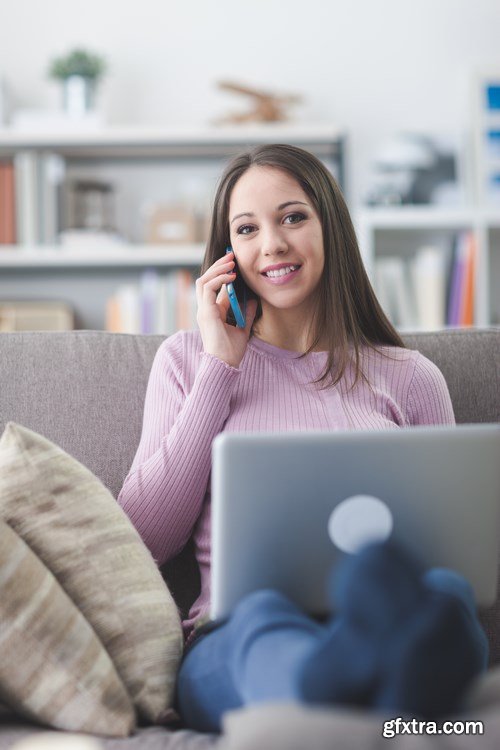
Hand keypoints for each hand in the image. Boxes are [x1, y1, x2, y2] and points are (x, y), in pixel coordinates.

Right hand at [195, 251, 257, 368]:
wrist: (224, 364)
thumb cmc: (231, 351)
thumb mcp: (243, 327)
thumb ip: (247, 312)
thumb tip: (254, 299)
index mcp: (212, 312)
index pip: (213, 287)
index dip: (223, 274)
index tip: (235, 264)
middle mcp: (205, 309)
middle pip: (205, 280)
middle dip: (218, 266)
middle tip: (231, 256)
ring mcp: (203, 310)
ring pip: (203, 281)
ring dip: (217, 269)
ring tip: (231, 262)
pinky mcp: (205, 312)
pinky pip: (208, 288)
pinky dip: (219, 279)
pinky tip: (232, 276)